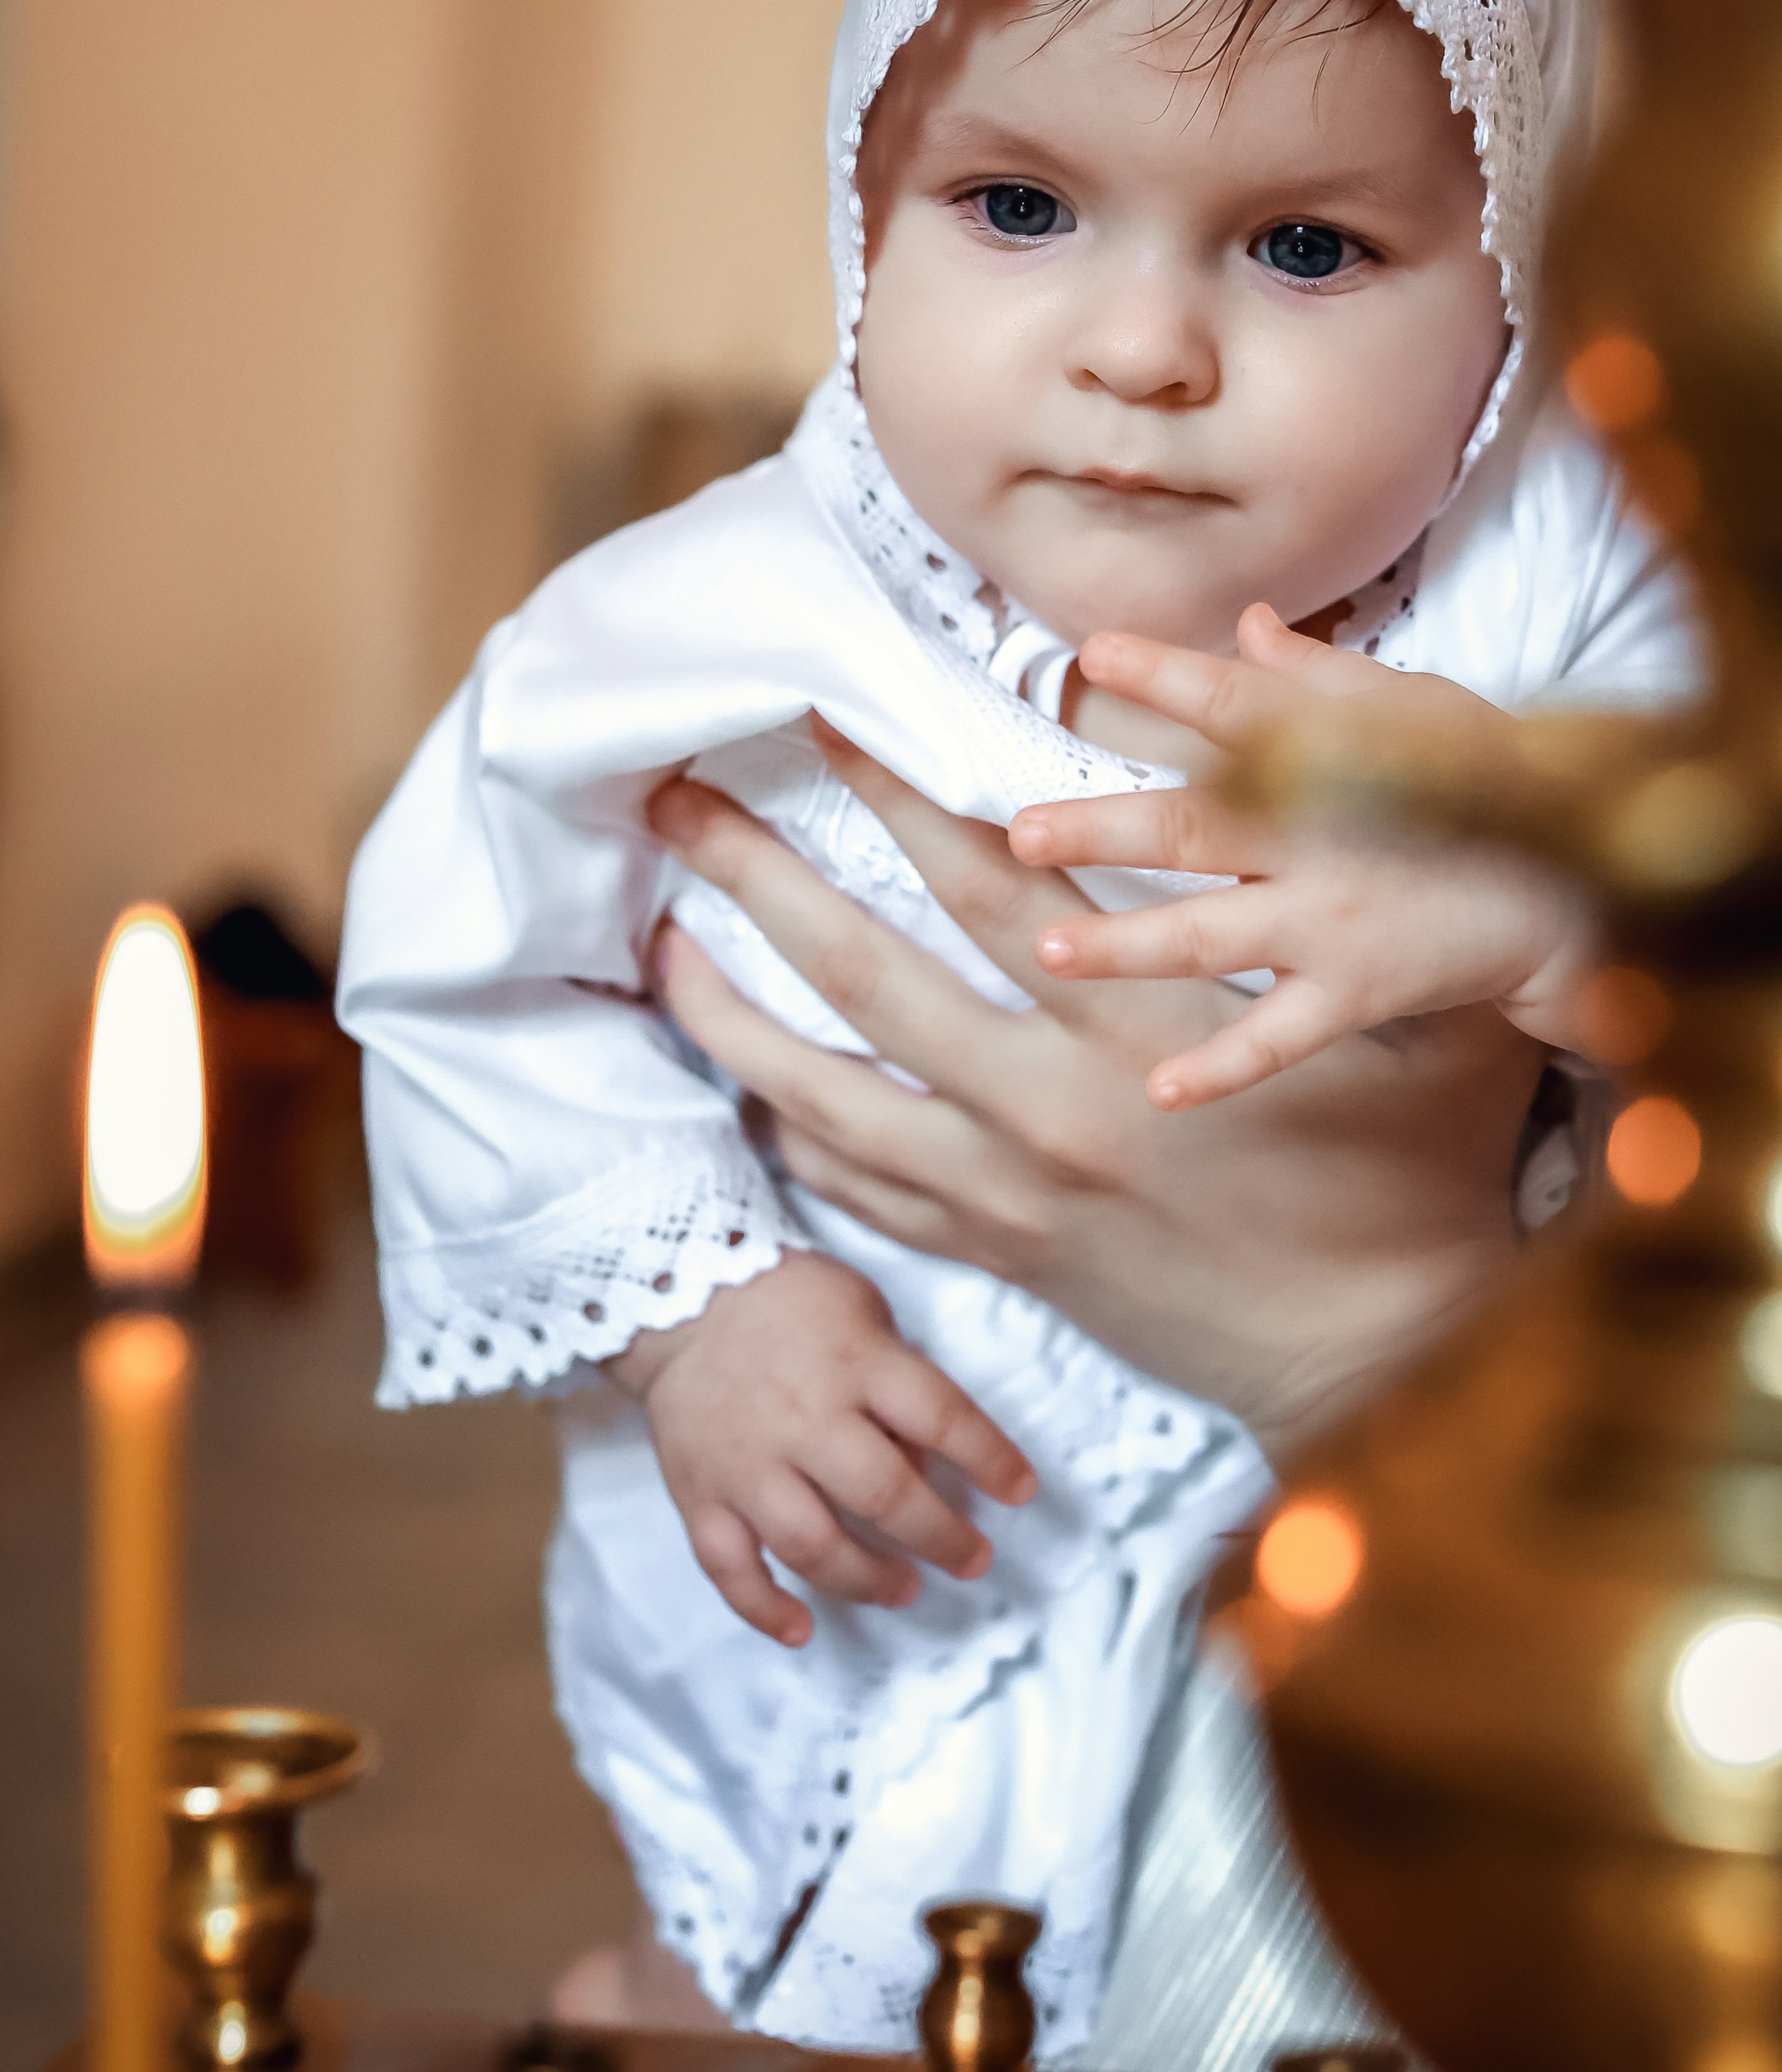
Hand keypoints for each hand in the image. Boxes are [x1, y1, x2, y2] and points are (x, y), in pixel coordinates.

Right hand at [604, 1248, 1035, 1647]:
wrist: (677, 1292)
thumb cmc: (789, 1299)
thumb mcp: (863, 1311)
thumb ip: (896, 1379)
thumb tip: (926, 1459)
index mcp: (856, 1364)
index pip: (940, 1417)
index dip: (990, 1458)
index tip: (1021, 1492)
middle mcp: (806, 1420)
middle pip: (884, 1495)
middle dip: (940, 1538)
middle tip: (972, 1561)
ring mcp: (749, 1464)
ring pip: (812, 1543)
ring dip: (866, 1580)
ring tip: (903, 1590)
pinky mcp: (701, 1494)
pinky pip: (729, 1567)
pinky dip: (763, 1607)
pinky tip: (801, 1630)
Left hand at [648, 743, 1542, 1452]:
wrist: (1376, 1361)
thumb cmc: (1408, 1181)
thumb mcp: (1420, 1025)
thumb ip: (1368, 905)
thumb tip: (1347, 766)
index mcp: (1140, 1036)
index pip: (991, 889)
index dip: (901, 793)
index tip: (827, 716)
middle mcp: (1048, 1110)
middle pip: (867, 973)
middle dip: (764, 876)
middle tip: (681, 795)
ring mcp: (1006, 1193)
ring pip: (825, 1095)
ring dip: (731, 1010)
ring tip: (657, 939)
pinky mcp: (997, 1253)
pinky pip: (859, 1189)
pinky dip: (790, 1130)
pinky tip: (739, 1078)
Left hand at [1017, 604, 1595, 1109]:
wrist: (1584, 883)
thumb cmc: (1490, 782)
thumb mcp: (1413, 708)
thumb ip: (1316, 676)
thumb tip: (1245, 620)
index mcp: (1329, 754)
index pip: (1235, 703)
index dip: (1166, 674)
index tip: (1091, 652)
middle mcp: (1319, 837)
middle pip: (1195, 828)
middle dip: (1103, 829)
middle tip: (1020, 831)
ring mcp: (1335, 919)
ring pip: (1211, 934)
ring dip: (1125, 944)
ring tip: (1049, 946)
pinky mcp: (1359, 990)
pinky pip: (1280, 1038)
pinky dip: (1223, 1068)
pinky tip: (1159, 1089)